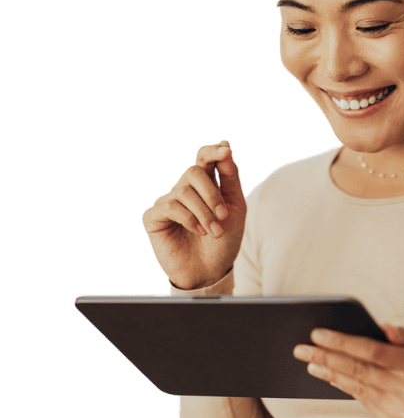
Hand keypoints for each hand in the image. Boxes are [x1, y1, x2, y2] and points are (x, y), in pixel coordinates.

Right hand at [141, 140, 246, 289]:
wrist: (211, 271)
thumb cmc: (224, 240)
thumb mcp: (236, 208)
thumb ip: (231, 178)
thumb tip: (225, 147)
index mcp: (205, 184)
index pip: (204, 157)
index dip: (213, 151)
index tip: (226, 150)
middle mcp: (184, 189)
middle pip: (194, 171)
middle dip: (212, 194)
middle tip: (224, 216)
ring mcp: (168, 202)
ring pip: (184, 191)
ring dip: (204, 212)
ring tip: (215, 231)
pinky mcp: (154, 217)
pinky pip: (170, 206)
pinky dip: (189, 219)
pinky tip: (198, 231)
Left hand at [293, 325, 403, 417]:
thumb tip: (380, 328)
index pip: (372, 351)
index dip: (342, 342)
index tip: (319, 333)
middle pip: (357, 371)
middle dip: (325, 357)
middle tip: (301, 348)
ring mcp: (400, 412)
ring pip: (357, 388)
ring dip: (330, 374)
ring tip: (310, 362)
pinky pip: (365, 403)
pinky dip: (347, 388)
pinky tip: (332, 378)